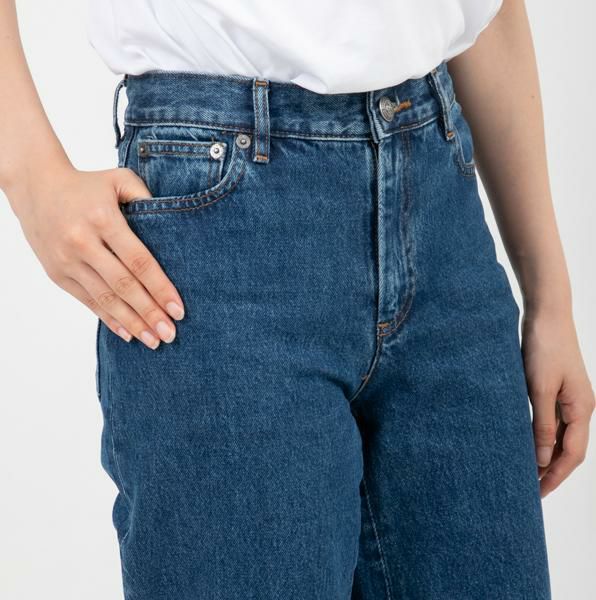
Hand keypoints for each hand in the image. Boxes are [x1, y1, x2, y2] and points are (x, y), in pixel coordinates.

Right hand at [6, 164, 184, 348]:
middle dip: (149, 313)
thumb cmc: (87, 185)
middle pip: (123, 286)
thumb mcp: (119, 179)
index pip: (139, 261)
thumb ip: (147, 197)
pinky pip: (87, 301)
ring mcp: (67, 260)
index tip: (178, 310)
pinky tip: (128, 333)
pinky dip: (109, 319)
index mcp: (103, 219)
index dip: (160, 288)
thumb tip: (174, 228)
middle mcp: (83, 242)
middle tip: (170, 334)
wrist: (35, 187)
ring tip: (153, 341)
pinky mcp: (57, 273)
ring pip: (105, 299)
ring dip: (132, 323)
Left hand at [521, 307, 594, 496]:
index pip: (572, 454)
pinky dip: (543, 436)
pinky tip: (528, 442)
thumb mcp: (539, 388)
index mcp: (582, 409)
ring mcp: (571, 397)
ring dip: (547, 455)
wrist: (546, 314)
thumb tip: (542, 459)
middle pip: (570, 449)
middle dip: (553, 471)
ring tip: (528, 472)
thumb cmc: (543, 347)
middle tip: (532, 491)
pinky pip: (554, 421)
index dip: (555, 476)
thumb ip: (542, 424)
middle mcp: (581, 406)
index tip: (538, 494)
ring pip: (562, 436)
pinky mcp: (558, 388)